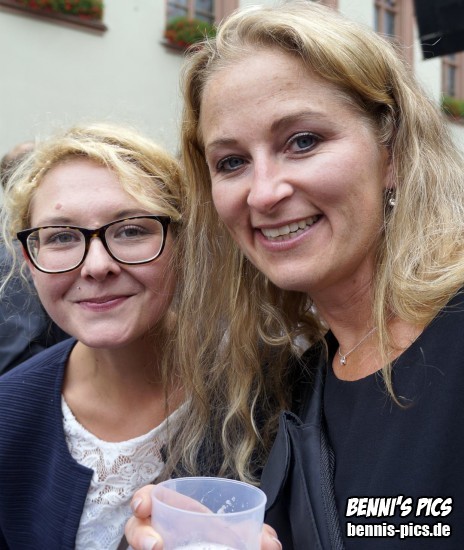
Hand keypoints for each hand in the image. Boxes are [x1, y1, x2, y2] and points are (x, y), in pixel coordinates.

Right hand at [125, 484, 281, 549]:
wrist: (221, 549)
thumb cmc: (222, 540)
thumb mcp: (237, 532)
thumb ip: (255, 534)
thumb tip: (271, 541)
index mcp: (177, 512)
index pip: (152, 497)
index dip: (143, 498)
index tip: (142, 505)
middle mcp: (161, 530)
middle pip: (137, 526)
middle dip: (139, 533)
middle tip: (154, 544)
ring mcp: (158, 545)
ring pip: (138, 544)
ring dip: (141, 544)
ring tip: (155, 549)